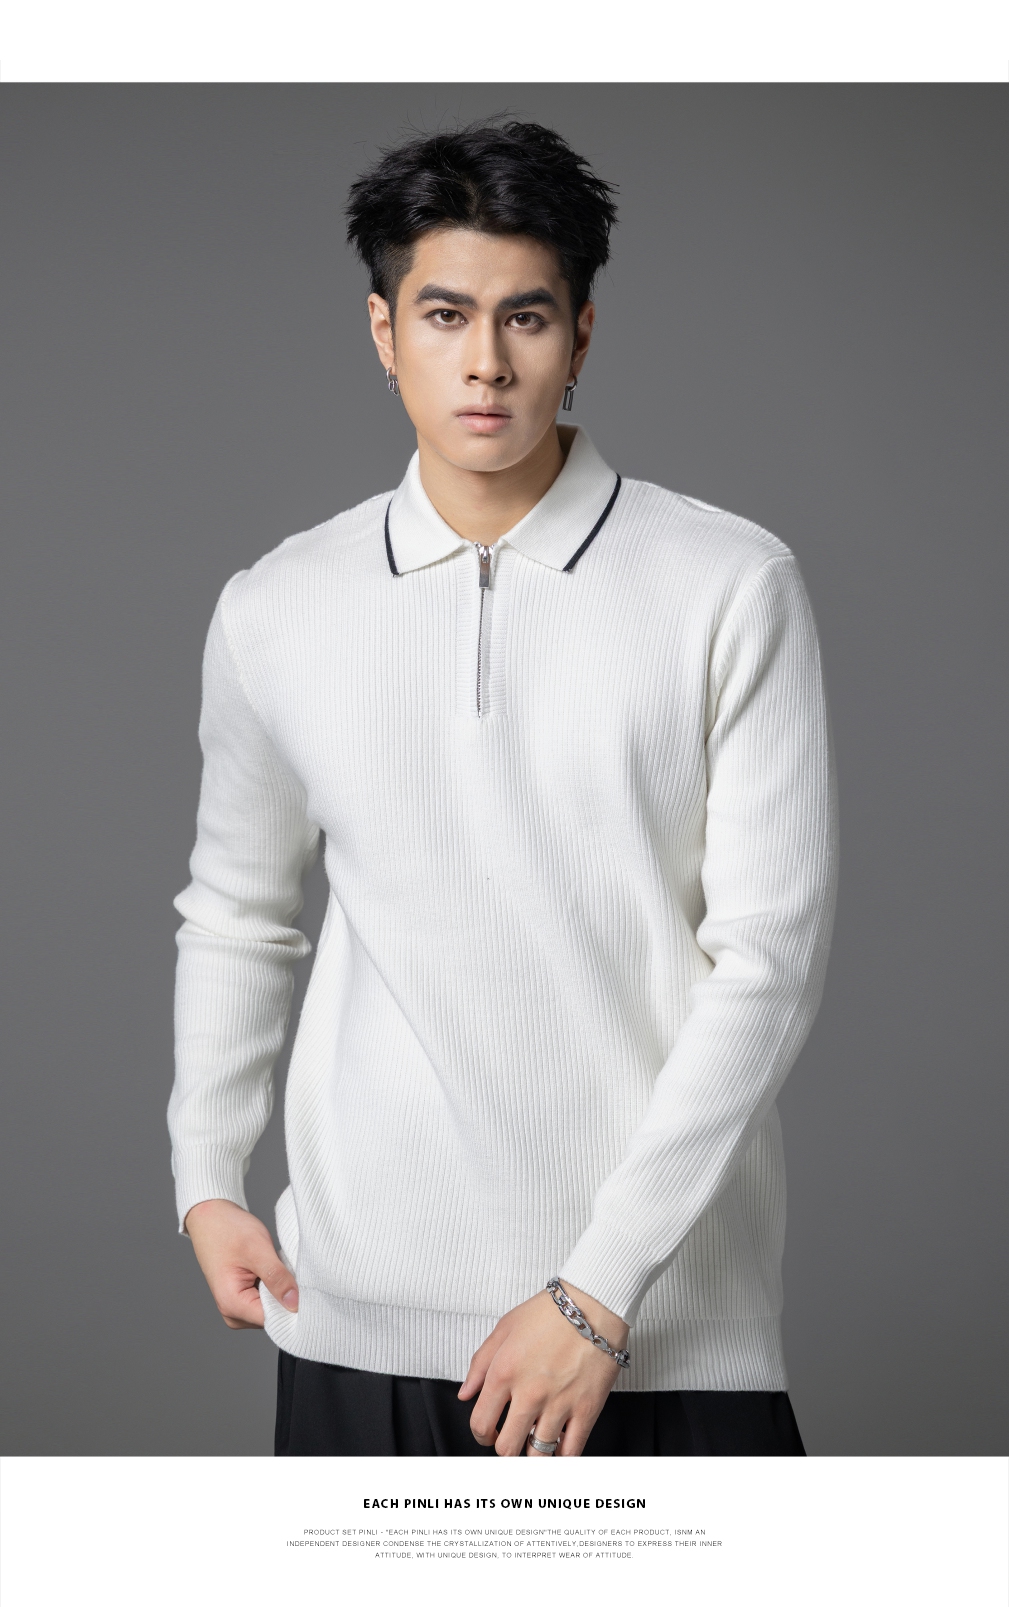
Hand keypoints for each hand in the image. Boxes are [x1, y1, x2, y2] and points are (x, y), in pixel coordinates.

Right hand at [184, 1198, 298, 1329]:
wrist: (210, 1217)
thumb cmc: (228, 1230)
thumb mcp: (257, 1250)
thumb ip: (277, 1278)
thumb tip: (295, 1304)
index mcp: (232, 1305)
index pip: (273, 1320)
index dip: (293, 1306)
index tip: (305, 1287)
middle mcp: (232, 1313)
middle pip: (274, 1316)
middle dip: (286, 1296)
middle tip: (288, 1270)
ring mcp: (237, 1307)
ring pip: (272, 1308)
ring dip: (280, 1290)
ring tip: (275, 1267)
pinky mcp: (243, 1299)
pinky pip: (267, 1300)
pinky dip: (274, 1286)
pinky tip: (271, 1270)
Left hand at [458, 1283, 628, 1456]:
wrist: (593, 1305)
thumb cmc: (551, 1313)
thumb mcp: (505, 1328)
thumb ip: (480, 1363)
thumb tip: (466, 1393)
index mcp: (504, 1373)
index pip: (480, 1424)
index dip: (481, 1434)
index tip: (488, 1432)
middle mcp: (529, 1393)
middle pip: (506, 1448)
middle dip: (505, 1447)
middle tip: (511, 1439)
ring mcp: (558, 1404)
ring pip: (538, 1454)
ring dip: (533, 1453)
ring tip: (535, 1441)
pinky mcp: (586, 1410)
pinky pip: (570, 1452)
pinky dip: (562, 1456)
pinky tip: (559, 1446)